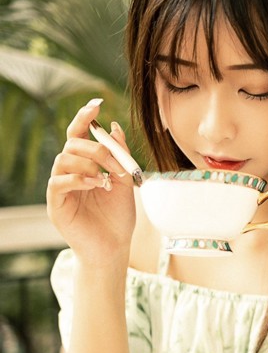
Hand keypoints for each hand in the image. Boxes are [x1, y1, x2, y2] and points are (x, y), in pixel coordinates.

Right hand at [47, 98, 136, 267]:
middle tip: (117, 165)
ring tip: (106, 179)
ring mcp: (61, 188)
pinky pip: (58, 182)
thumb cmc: (118, 217)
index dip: (84, 118)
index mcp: (85, 164)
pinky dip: (77, 179)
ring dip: (88, 164)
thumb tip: (114, 126)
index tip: (96, 105)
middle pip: (72, 144)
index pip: (79, 134)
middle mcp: (70, 173)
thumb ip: (120, 155)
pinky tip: (95, 185)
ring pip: (63, 160)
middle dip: (96, 149)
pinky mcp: (56, 205)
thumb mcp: (125, 181)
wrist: (114, 247)